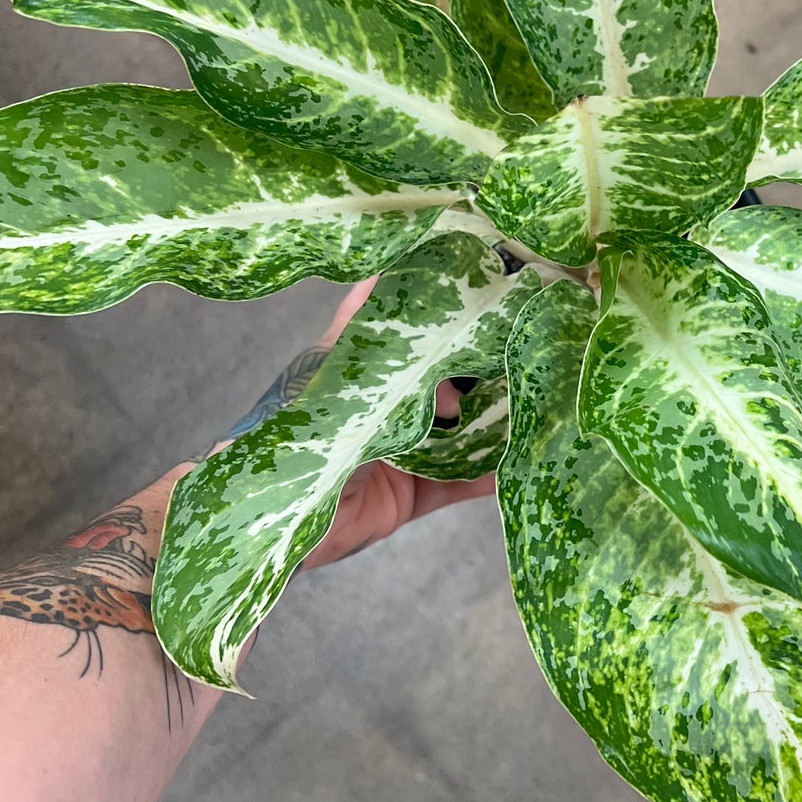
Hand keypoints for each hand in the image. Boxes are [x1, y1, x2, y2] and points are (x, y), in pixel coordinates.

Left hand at [219, 278, 496, 573]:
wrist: (265, 528)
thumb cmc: (283, 445)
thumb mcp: (323, 380)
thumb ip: (354, 338)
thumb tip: (381, 278)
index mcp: (359, 368)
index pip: (397, 320)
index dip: (432, 297)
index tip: (477, 274)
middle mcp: (385, 403)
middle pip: (444, 374)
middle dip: (482, 360)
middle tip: (524, 343)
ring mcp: (401, 449)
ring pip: (462, 427)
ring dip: (495, 416)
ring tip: (537, 396)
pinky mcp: (410, 494)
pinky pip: (459, 483)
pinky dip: (488, 474)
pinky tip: (522, 461)